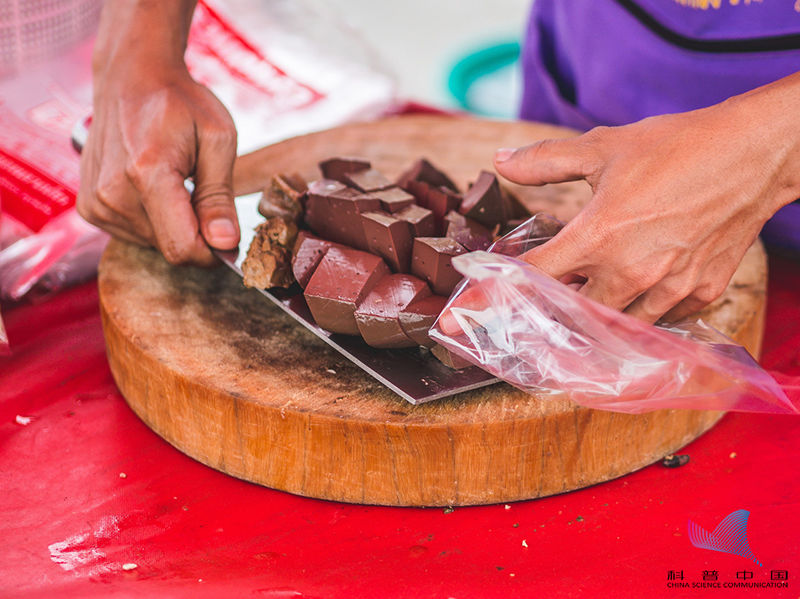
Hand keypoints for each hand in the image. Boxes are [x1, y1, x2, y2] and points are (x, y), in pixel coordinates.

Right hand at [78, 3, 237, 265]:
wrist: (131, 77)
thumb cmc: (180, 103)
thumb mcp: (217, 139)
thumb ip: (220, 196)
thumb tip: (225, 242)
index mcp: (147, 173)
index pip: (182, 247)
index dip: (214, 253)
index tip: (230, 237)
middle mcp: (113, 193)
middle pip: (170, 249)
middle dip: (197, 234)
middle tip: (204, 196)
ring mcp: (96, 203)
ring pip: (154, 245)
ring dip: (175, 225)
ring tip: (177, 183)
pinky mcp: (89, 208)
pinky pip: (135, 235)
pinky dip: (154, 221)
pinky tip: (155, 188)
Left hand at [494, 89, 799, 322]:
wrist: (754, 153)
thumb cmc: (678, 148)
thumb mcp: (603, 147)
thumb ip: (546, 161)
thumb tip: (501, 160)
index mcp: (596, 237)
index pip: (533, 276)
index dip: (498, 289)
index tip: (471, 306)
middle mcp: (628, 272)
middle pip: (572, 313)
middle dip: (554, 306)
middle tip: (546, 295)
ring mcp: (668, 288)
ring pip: (616, 326)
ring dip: (597, 316)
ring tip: (589, 299)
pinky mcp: (700, 293)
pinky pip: (661, 321)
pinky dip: (643, 313)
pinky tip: (636, 296)